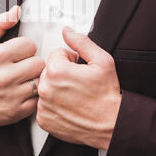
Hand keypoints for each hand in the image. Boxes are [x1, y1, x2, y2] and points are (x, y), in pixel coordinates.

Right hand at [0, 6, 44, 126]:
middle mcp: (4, 76)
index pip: (29, 45)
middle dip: (33, 62)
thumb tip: (17, 11)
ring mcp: (11, 95)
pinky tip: (25, 91)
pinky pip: (38, 99)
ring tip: (26, 77)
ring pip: (40, 80)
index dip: (26, 47)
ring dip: (36, 78)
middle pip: (38, 63)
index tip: (20, 52)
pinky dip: (35, 95)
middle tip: (25, 65)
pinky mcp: (16, 111)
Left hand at [36, 26, 121, 150]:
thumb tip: (67, 31)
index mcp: (57, 70)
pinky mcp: (44, 120)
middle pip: (48, 71)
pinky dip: (53, 106)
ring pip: (45, 88)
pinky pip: (43, 106)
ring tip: (74, 96)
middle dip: (62, 74)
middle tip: (79, 83)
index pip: (56, 54)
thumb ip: (81, 42)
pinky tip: (68, 107)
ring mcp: (43, 106)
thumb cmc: (107, 95)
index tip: (80, 70)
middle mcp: (46, 88)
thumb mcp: (102, 61)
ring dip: (56, 89)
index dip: (71, 60)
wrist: (111, 124)